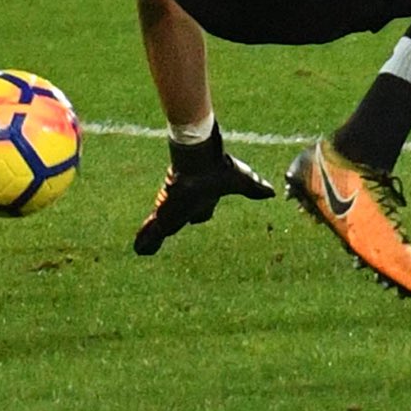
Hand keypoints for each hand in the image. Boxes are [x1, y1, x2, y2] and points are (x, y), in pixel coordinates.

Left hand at [131, 128, 276, 254]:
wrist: (199, 160)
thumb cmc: (220, 169)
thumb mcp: (243, 182)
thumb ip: (255, 189)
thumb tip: (272, 192)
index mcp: (203, 197)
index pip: (199, 210)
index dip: (197, 213)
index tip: (195, 216)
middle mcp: (186, 204)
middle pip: (178, 218)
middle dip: (171, 223)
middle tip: (166, 229)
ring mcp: (173, 209)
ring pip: (162, 227)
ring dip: (153, 237)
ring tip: (142, 248)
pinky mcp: (164, 214)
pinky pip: (153, 232)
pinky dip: (146, 242)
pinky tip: (138, 250)